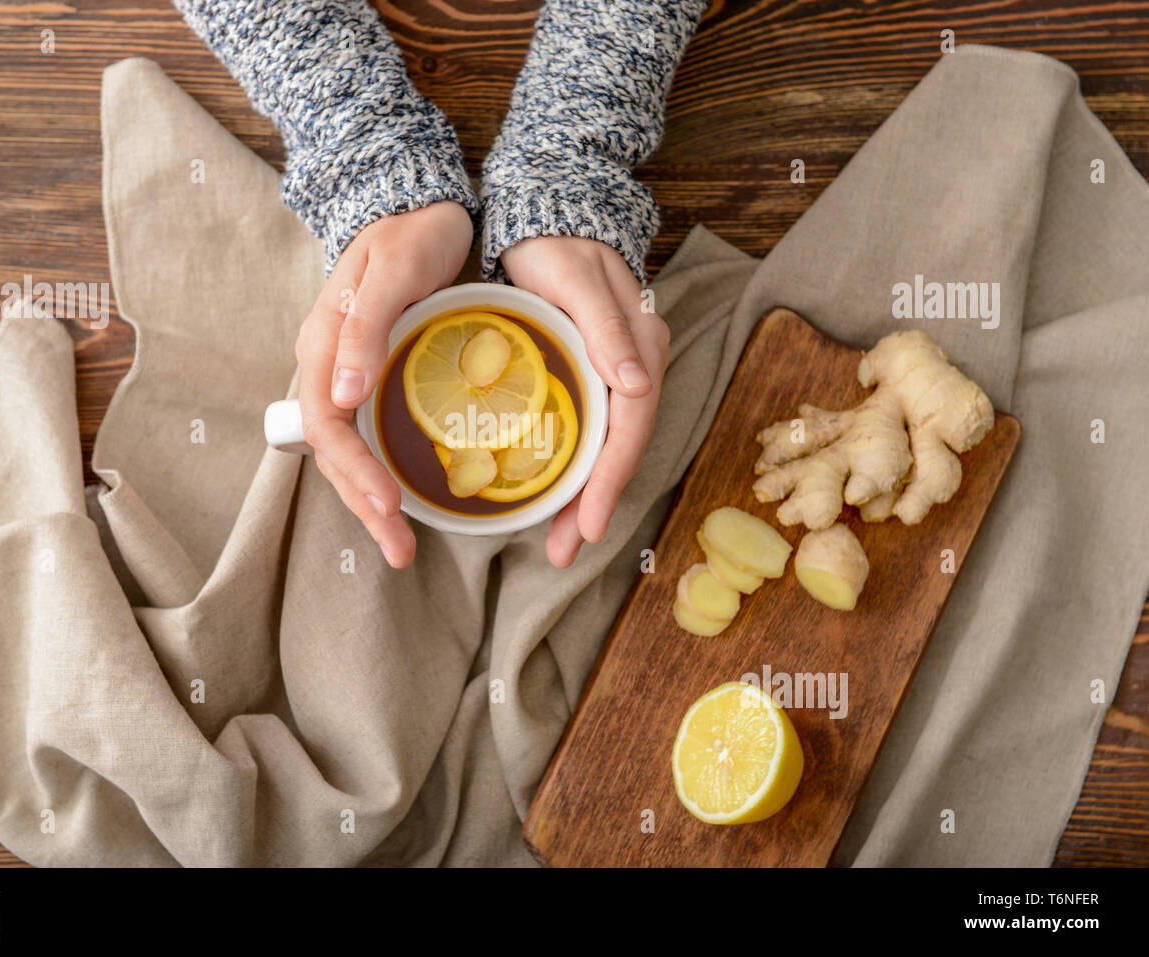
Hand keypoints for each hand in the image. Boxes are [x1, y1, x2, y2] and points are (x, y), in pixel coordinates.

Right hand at [293, 201, 472, 567]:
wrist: (418, 200)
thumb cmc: (411, 230)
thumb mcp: (392, 271)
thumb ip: (364, 328)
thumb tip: (342, 393)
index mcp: (323, 344)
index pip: (326, 424)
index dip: (355, 470)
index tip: (390, 504)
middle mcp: (327, 365)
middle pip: (333, 452)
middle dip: (363, 505)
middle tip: (401, 551)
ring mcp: (347, 372)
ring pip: (349, 451)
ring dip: (370, 501)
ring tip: (402, 544)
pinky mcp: (371, 373)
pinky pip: (369, 434)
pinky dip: (382, 472)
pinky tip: (405, 497)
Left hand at [500, 236, 669, 566]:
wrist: (546, 213)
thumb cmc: (553, 243)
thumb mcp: (574, 279)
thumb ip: (606, 328)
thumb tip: (638, 383)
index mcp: (640, 347)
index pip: (631, 426)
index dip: (611, 479)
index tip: (589, 524)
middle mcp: (637, 366)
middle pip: (622, 448)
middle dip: (596, 505)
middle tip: (563, 553)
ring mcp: (619, 373)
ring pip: (609, 446)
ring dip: (587, 495)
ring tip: (560, 541)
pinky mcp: (596, 375)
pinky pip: (594, 431)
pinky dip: (578, 467)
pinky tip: (558, 493)